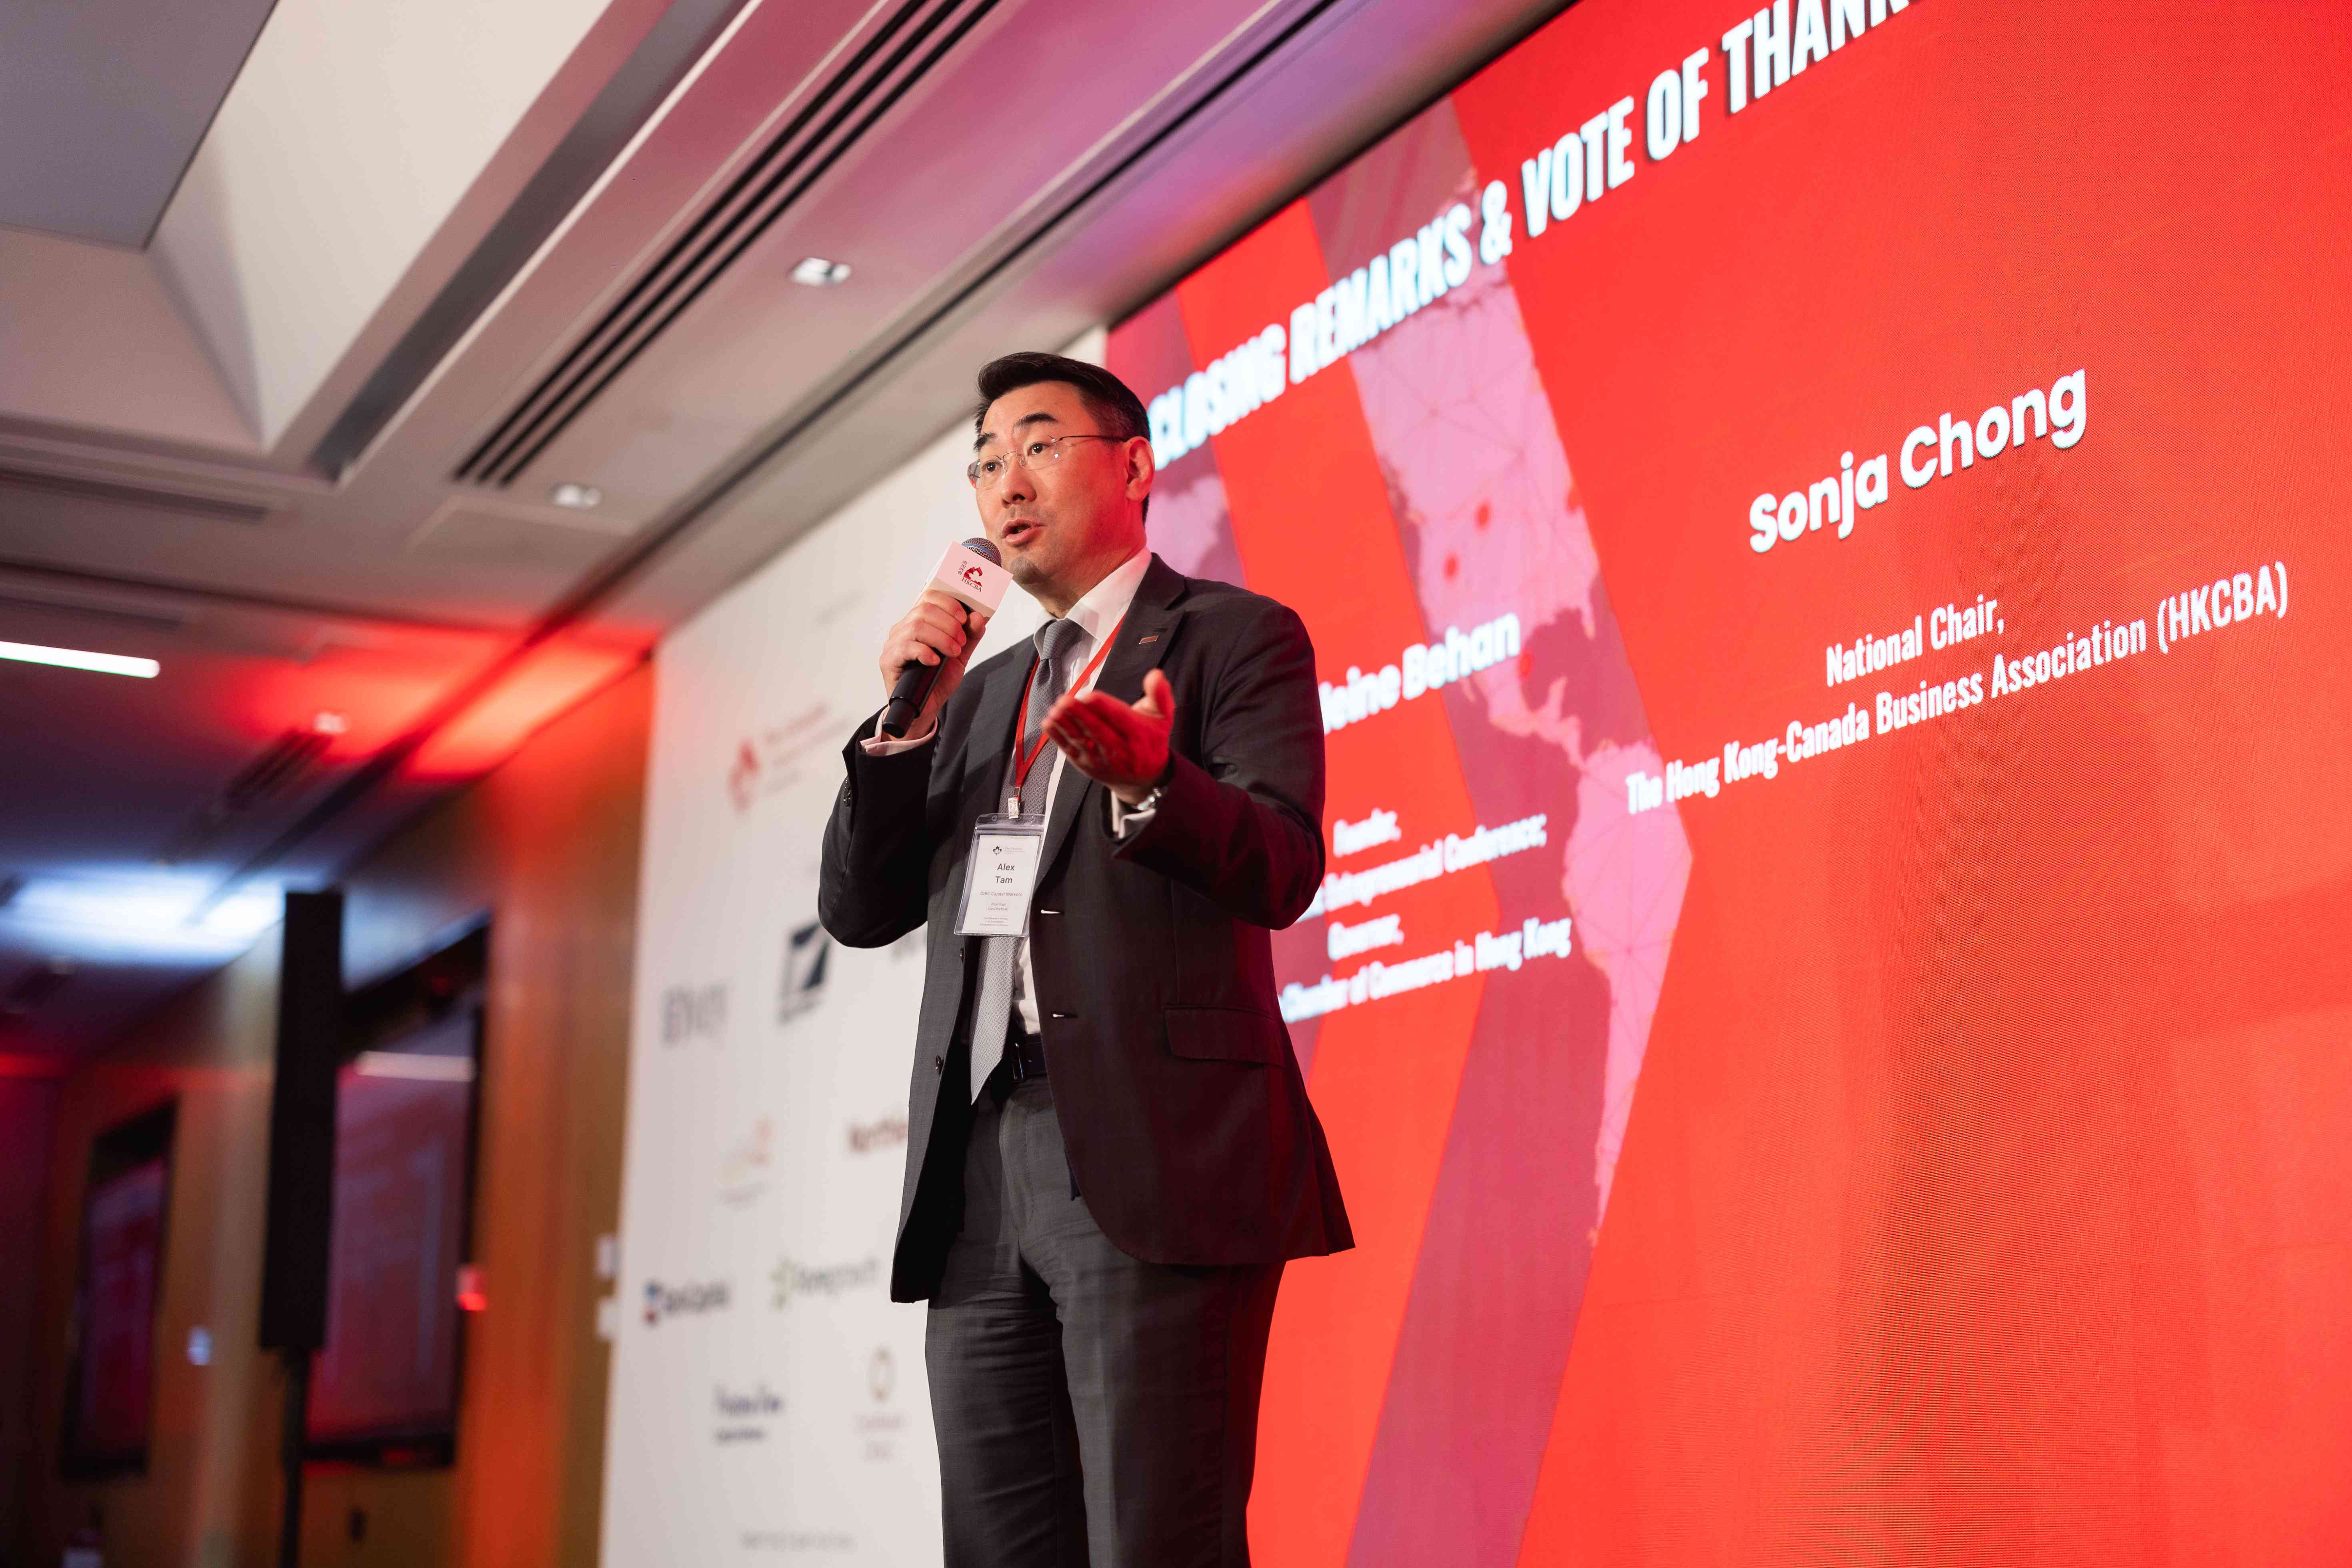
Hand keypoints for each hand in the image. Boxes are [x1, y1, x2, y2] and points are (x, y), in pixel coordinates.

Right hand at [880, 589, 988, 738]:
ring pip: (916, 627)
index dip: (948, 603)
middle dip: (949, 624)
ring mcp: (894, 644)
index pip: (929, 597)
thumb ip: (970, 636)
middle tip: (961, 641)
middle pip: (924, 610)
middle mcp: (903, 629)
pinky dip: (925, 652)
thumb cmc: (937, 678)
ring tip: (953, 652)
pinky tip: (935, 662)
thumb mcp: (960, 655)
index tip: (964, 618)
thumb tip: (979, 617)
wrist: (925, 707)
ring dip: (941, 638)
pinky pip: (905, 648)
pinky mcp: (888, 660)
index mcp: (919, 622)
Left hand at [1043, 668, 1174, 804]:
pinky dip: (1057, 737)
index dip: (1102, 706)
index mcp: (1138, 734)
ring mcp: (1101, 759)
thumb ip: (1160, 695)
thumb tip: (1155, 674)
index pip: (1119, 718)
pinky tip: (1048, 722)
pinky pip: (1070, 750)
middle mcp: (1120, 750)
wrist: (1143, 778)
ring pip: (1081, 741)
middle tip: (1065, 700)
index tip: (1088, 695)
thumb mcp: (1162, 717)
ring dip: (1065, 725)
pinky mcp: (1086, 765)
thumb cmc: (1151, 740)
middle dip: (1079, 715)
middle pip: (1097, 730)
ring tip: (1055, 709)